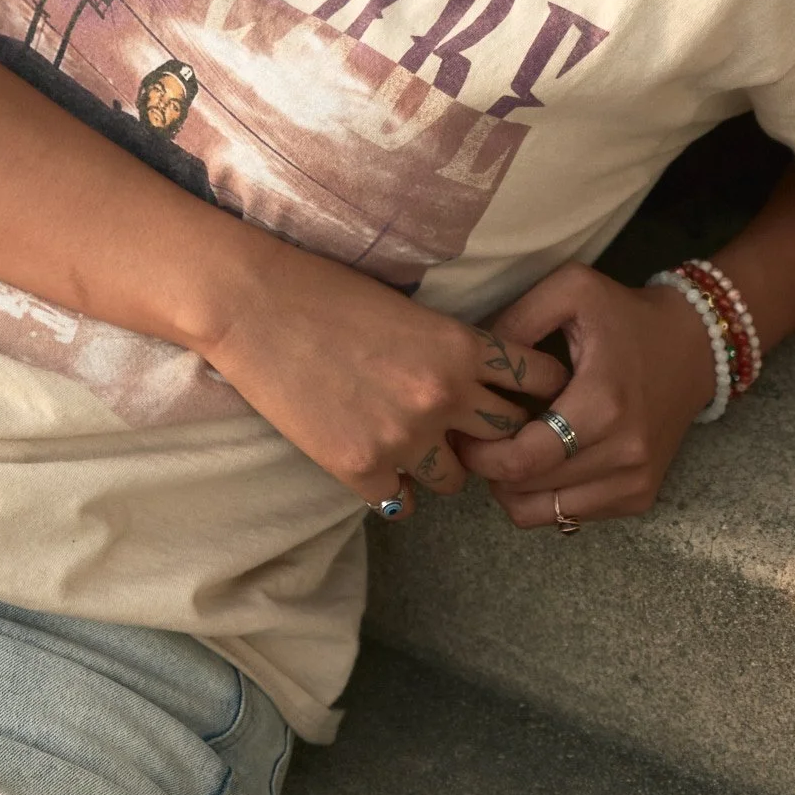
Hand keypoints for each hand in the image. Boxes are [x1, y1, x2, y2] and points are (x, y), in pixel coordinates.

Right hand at [202, 238, 569, 517]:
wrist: (253, 308)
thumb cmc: (324, 291)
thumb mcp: (409, 309)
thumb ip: (450, 350)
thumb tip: (477, 383)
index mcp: (461, 347)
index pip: (541, 380)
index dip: (539, 389)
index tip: (529, 394)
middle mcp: (443, 398)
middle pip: (509, 436)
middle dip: (495, 433)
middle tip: (472, 428)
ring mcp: (403, 439)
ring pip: (458, 479)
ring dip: (443, 464)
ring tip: (414, 445)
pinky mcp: (360, 468)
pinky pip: (401, 504)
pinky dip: (394, 489)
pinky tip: (377, 466)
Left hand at [452, 263, 715, 527]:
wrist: (695, 347)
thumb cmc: (626, 315)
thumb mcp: (572, 288)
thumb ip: (518, 320)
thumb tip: (476, 367)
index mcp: (602, 404)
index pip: (523, 459)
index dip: (482, 455)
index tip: (466, 433)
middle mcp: (624, 453)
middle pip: (527, 490)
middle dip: (490, 470)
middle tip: (478, 440)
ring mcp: (635, 480)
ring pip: (543, 513)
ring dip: (514, 489)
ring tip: (510, 450)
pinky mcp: (640, 497)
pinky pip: (571, 516)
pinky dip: (545, 496)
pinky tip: (544, 460)